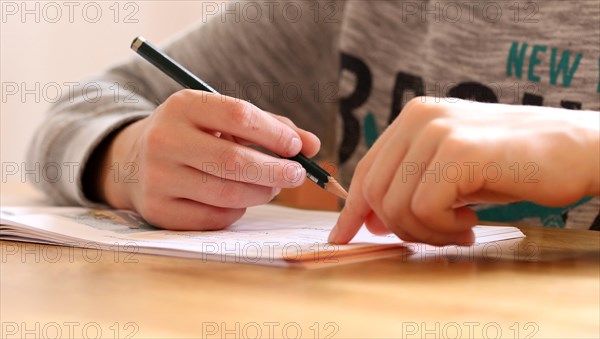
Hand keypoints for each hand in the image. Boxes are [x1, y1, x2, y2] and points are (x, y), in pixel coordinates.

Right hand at [96, 90, 319, 229]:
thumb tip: (313, 146)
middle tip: (298, 175)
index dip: (275, 134)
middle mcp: (165, 139)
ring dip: (262, 193)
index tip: (298, 147)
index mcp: (183, 105)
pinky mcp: (159, 210)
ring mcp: (158, 177)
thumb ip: (269, 127)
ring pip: (227, 194)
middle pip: (234, 161)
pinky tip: (240, 200)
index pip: (238, 116)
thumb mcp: (222, 120)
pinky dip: (237, 211)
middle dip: (276, 171)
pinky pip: (214, 218)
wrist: (135, 161)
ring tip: (273, 186)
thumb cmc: (194, 136)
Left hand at [329, 97, 598, 245]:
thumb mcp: (450, 171)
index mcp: (413, 118)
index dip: (352, 208)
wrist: (574, 151)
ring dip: (426, 231)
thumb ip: (409, 185)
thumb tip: (371, 219)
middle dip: (399, 227)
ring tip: (460, 227)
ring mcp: (437, 131)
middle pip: (375, 191)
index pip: (367, 170)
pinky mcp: (458, 151)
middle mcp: (419, 117)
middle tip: (436, 235)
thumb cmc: (513, 163)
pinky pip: (425, 209)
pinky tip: (471, 221)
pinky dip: (444, 229)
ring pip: (396, 204)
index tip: (342, 236)